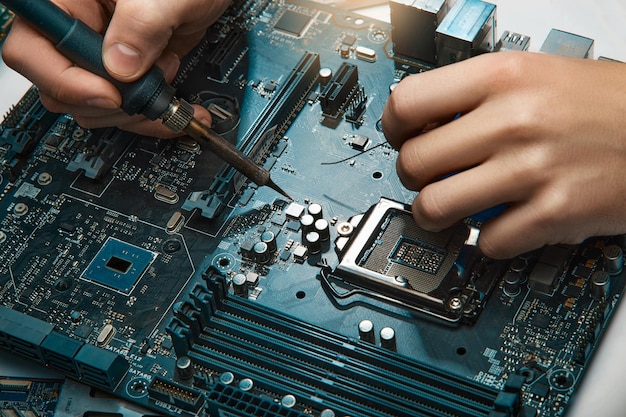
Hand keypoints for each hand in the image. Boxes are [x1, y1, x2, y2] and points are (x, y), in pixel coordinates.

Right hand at [2, 0, 230, 137]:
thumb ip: (141, 23)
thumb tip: (121, 67)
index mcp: (68, 0)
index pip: (31, 50)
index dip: (67, 81)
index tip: (110, 94)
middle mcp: (76, 29)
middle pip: (60, 89)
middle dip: (111, 101)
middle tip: (151, 86)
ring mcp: (99, 55)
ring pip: (91, 107)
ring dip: (134, 110)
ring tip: (167, 75)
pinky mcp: (125, 73)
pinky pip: (122, 108)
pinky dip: (149, 115)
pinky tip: (175, 105)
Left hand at [382, 51, 625, 258]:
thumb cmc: (604, 104)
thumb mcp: (535, 74)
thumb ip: (476, 96)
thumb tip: (423, 125)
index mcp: (502, 77)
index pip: (408, 102)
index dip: (394, 127)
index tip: (401, 137)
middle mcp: (513, 120)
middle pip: (413, 162)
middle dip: (414, 178)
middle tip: (430, 178)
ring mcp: (531, 169)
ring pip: (435, 207)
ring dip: (435, 215)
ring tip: (451, 209)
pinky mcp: (554, 213)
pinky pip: (488, 242)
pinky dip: (488, 240)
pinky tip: (503, 224)